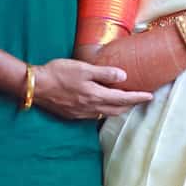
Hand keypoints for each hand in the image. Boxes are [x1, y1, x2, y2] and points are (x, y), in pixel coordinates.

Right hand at [33, 58, 152, 119]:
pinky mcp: (72, 115)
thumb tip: (123, 76)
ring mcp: (81, 114)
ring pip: (105, 114)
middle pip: (117, 110)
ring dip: (118, 109)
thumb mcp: (83, 69)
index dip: (137, 98)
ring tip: (125, 102)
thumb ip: (104, 73)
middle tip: (140, 99)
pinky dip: (103, 111)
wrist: (36, 86)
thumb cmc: (59, 73)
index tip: (150, 96)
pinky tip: (102, 105)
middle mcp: (91, 108)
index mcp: (95, 95)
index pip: (123, 99)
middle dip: (130, 105)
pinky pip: (94, 116)